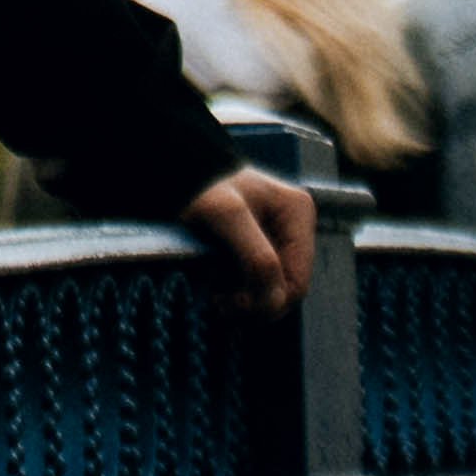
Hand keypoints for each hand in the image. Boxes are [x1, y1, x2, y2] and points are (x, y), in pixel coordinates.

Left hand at [182, 166, 315, 309]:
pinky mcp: (259, 245)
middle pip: (284, 287)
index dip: (268, 303)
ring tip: (213, 287)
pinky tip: (214, 277)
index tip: (230, 304)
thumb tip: (277, 301)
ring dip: (242, 295)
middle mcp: (294, 226)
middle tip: (219, 301)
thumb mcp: (226, 215)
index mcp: (297, 213)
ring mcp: (278, 236)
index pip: (297, 282)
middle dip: (253, 300)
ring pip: (269, 287)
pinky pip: (254, 278)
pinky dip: (235, 285)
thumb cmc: (202, 185)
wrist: (178, 170)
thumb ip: (257, 257)